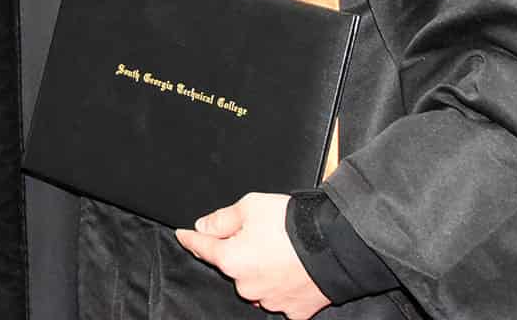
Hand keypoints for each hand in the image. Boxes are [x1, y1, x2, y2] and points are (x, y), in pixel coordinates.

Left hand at [176, 193, 330, 317]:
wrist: (333, 247)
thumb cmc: (289, 224)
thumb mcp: (248, 206)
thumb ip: (221, 218)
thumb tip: (203, 227)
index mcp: (231, 260)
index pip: (203, 247)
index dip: (191, 239)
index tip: (183, 235)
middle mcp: (246, 286)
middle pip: (232, 265)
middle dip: (238, 250)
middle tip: (259, 232)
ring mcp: (270, 301)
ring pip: (256, 282)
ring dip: (260, 268)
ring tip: (280, 249)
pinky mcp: (294, 310)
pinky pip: (280, 297)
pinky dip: (281, 285)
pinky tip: (291, 270)